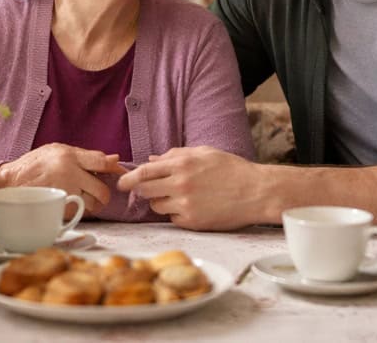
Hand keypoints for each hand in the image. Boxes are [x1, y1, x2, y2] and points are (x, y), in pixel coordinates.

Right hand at [0, 143, 126, 215]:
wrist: (10, 180)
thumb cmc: (35, 163)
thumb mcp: (60, 150)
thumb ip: (88, 156)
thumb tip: (114, 159)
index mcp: (70, 157)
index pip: (102, 163)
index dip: (115, 169)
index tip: (120, 173)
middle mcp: (69, 175)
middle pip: (101, 190)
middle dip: (104, 194)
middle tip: (99, 192)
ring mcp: (63, 193)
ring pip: (92, 204)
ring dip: (92, 204)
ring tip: (83, 197)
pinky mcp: (56, 208)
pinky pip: (78, 213)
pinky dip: (79, 210)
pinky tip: (72, 203)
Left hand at [117, 146, 260, 229]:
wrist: (256, 192)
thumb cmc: (232, 169)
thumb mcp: (204, 153)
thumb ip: (175, 155)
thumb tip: (151, 160)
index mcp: (181, 165)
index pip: (143, 172)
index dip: (128, 178)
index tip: (121, 182)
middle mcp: (180, 185)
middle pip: (144, 191)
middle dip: (142, 190)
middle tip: (149, 189)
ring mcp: (185, 206)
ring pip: (157, 207)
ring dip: (161, 202)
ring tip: (181, 196)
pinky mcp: (192, 222)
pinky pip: (173, 219)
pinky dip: (177, 214)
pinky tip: (194, 207)